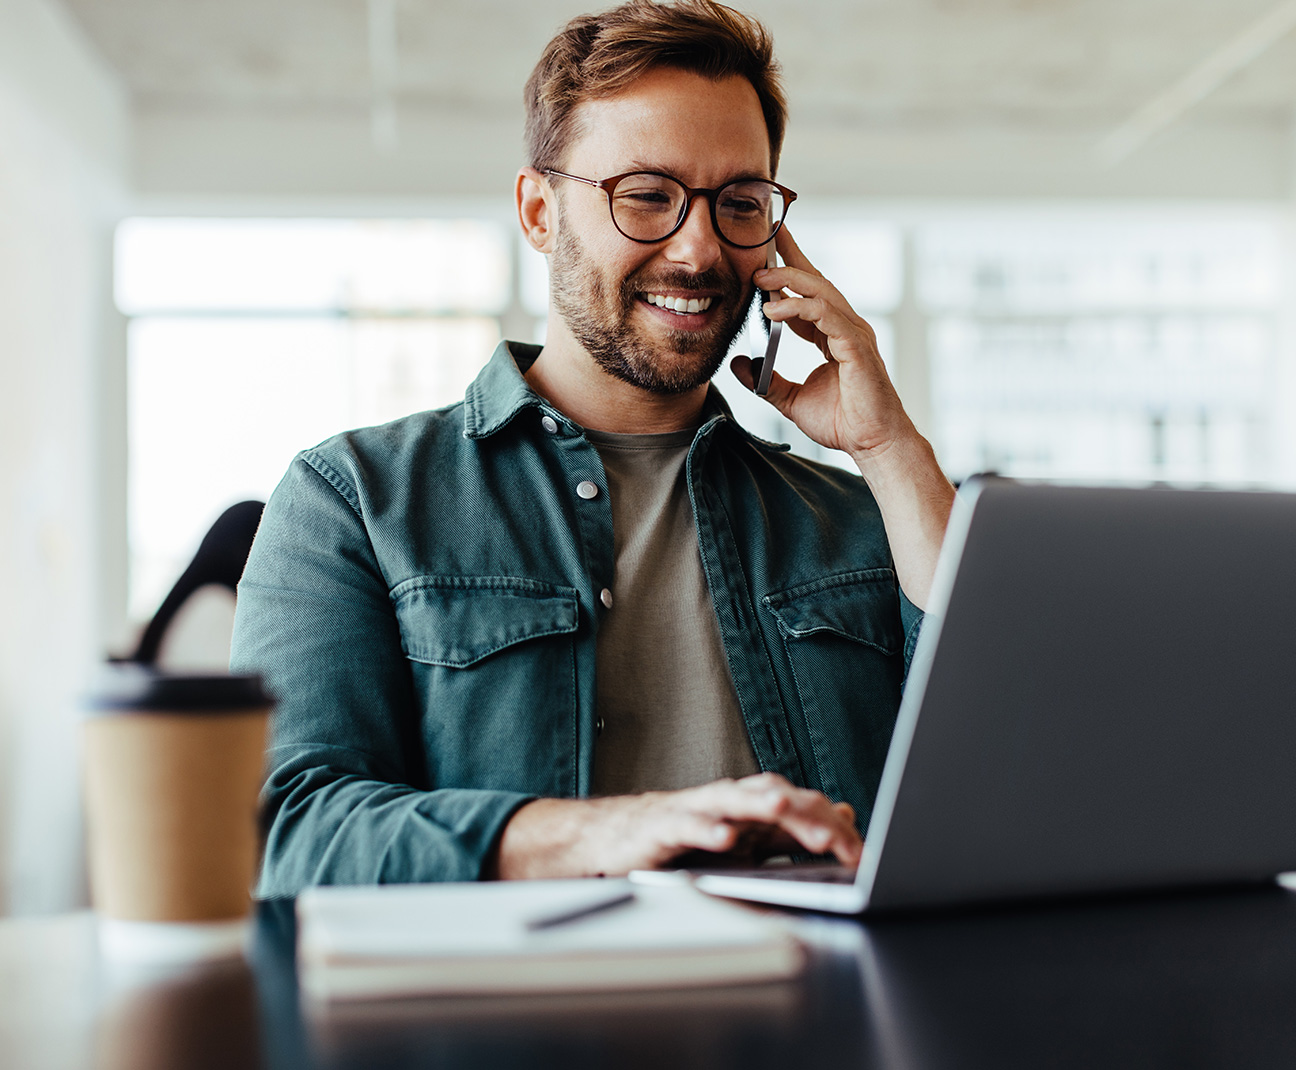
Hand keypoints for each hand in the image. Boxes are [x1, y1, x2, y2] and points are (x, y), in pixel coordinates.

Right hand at [492, 772, 862, 879]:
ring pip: (732, 800)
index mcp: (752, 807)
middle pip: (774, 797)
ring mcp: (695, 810)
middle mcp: (728, 801)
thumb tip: (842, 814)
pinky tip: (724, 838)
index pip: (801, 809)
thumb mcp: (746, 842)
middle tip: (837, 839)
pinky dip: (706, 830)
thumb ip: (792, 831)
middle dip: (806, 817)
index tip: (860, 855)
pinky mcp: (663, 826)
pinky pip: (687, 825)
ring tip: (783, 811)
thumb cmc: (682, 841)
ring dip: (759, 804)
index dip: (831, 828)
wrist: (614, 840)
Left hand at [731, 225, 914, 463]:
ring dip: (788, 279)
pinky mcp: (856, 346)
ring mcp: (853, 333)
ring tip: (759, 278)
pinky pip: (825, 315)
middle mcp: (845, 327)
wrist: (871, 443)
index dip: (787, 270)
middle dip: (790, 257)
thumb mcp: (790, 399)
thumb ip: (765, 381)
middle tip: (762, 242)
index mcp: (832, 334)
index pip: (808, 293)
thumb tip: (738, 366)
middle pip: (815, 280)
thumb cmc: (843, 422)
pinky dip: (798, 308)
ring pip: (820, 291)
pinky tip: (773, 308)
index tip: (764, 251)